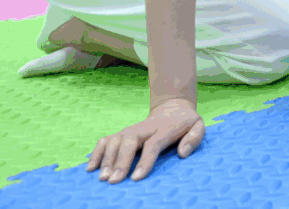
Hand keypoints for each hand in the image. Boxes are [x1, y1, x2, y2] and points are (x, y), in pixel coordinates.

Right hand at [86, 97, 204, 182]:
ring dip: (106, 158)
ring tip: (102, 177)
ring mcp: (131, 129)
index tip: (136, 178)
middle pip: (129, 141)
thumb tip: (183, 153)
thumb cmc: (185, 122)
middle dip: (120, 161)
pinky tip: (91, 168)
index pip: (153, 144)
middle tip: (113, 181)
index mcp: (164, 128)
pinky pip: (106, 140)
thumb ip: (194, 138)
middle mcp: (144, 128)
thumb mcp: (198, 126)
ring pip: (115, 140)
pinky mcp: (122, 132)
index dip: (144, 161)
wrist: (172, 107)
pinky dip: (97, 152)